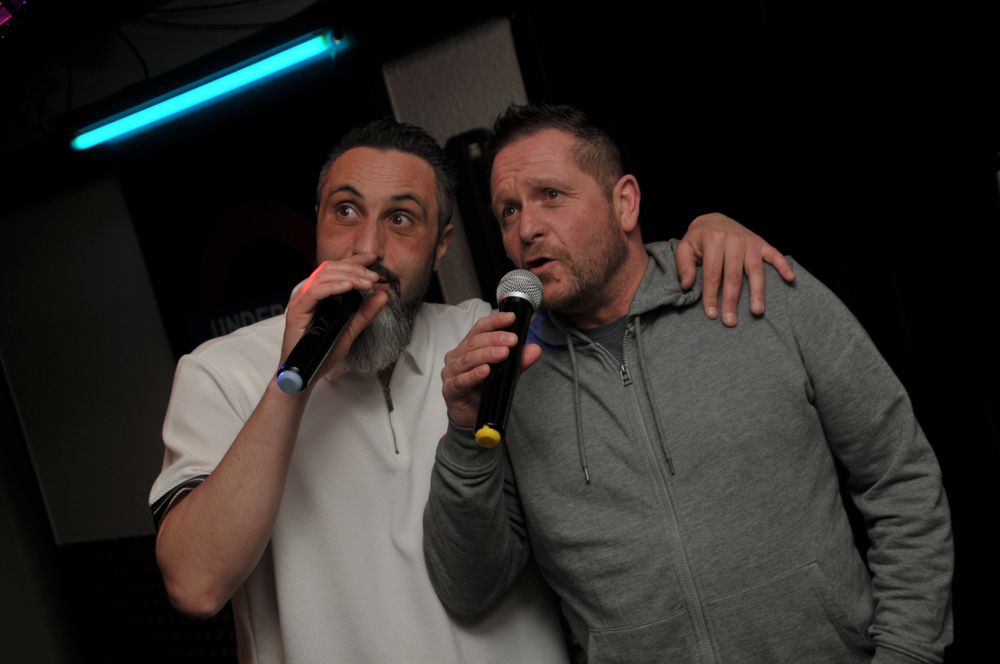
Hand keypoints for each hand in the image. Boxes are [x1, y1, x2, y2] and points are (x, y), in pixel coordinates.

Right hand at [280, 254, 388, 386]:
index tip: (375, 258)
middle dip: (356, 269)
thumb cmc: (323, 352)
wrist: (306, 373)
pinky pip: (315, 292)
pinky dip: (333, 287)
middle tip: (376, 277)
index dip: (356, 261)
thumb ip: (367, 311)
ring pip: (324, 275)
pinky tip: (349, 287)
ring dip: (349, 276)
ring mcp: (301, 300)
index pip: (337, 269)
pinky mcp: (297, 310)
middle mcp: (309, 293)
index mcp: (320, 293)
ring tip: (367, 282)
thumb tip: (385, 293)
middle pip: (331, 268)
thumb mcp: (352, 329)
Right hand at [441, 311, 541, 427]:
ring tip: (503, 353)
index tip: (511, 318)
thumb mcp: (506, 373)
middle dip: (495, 339)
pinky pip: (461, 380)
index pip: (480, 328)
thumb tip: (535, 349)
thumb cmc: (485, 390)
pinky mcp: (450, 389)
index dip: (495, 321)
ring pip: (468, 359)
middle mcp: (457, 356)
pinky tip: (485, 371)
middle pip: (474, 342)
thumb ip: (519, 361)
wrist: (473, 417)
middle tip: (512, 341)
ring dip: (486, 354)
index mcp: (468, 347)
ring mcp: (451, 372)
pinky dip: (473, 375)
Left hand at [675, 213, 795, 326]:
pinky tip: (790, 278)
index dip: (712, 295)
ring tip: (757, 311)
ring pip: (755, 270)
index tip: (711, 314)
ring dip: (757, 291)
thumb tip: (688, 285)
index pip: (713, 274)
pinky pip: (775, 254)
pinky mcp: (761, 243)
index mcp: (714, 240)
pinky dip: (784, 265)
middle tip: (731, 321)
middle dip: (732, 300)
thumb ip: (684, 265)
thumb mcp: (684, 247)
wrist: (714, 219)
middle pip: (734, 276)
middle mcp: (734, 240)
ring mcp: (750, 242)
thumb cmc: (698, 238)